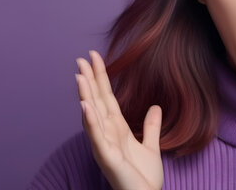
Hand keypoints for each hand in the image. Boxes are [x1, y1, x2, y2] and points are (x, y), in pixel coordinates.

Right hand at [75, 50, 163, 189]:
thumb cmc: (144, 178)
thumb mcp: (151, 147)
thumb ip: (151, 127)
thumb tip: (156, 106)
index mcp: (116, 130)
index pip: (106, 98)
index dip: (101, 78)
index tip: (95, 58)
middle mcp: (107, 135)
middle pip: (97, 102)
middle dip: (90, 80)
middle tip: (82, 58)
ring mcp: (104, 146)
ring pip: (92, 116)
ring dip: (86, 96)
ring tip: (79, 75)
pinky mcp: (107, 158)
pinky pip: (97, 137)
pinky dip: (91, 121)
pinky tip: (85, 105)